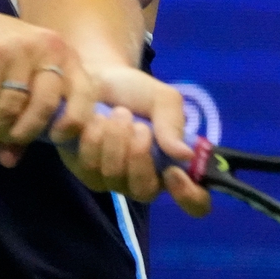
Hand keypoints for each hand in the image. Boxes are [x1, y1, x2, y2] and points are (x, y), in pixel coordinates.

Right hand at [0, 1, 92, 162]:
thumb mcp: (15, 82)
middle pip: (46, 106)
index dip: (73, 124)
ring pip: (12, 107)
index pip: (85, 95)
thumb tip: (10, 161)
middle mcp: (47, 48)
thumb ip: (18, 119)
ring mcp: (19, 48)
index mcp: (64, 55)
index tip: (52, 138)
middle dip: (22, 132)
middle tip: (0, 136)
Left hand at [52, 65, 210, 215]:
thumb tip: (185, 155)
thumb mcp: (162, 99)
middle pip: (144, 192)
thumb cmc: (135, 92)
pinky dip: (94, 140)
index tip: (173, 171)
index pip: (195, 202)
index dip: (189, 195)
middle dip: (139, 155)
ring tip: (116, 113)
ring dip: (115, 140)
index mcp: (173, 166)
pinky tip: (96, 121)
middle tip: (137, 125)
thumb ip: (173, 124)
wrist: (96, 76)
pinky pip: (89, 169)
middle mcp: (144, 180)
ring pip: (114, 177)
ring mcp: (113, 180)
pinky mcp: (85, 172)